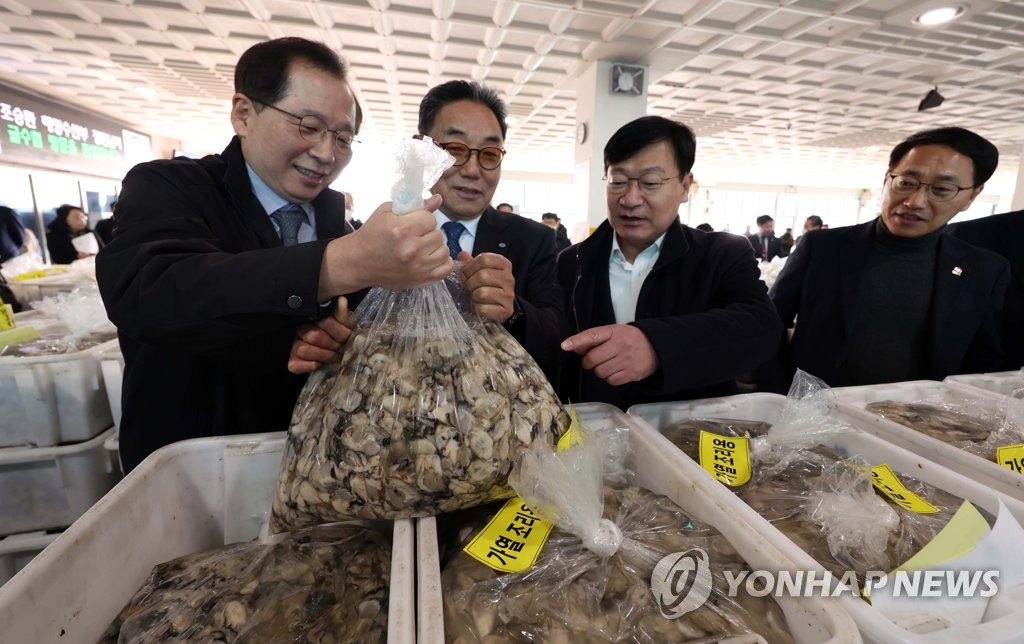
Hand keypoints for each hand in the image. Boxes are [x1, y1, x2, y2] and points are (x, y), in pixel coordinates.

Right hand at [287, 297, 352, 373]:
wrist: (342, 351)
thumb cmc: (343, 335)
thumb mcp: (346, 324)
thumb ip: (343, 314)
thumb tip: (342, 301)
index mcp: (315, 317)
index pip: (324, 322)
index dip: (339, 332)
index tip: (349, 337)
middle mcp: (302, 329)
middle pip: (313, 336)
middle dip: (333, 345)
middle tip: (343, 349)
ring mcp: (296, 345)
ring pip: (302, 349)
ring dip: (323, 356)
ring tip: (336, 357)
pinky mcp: (294, 362)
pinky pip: (295, 365)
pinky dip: (308, 366)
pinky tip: (320, 364)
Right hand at [319, 194, 452, 297]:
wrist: (358, 262)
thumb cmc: (372, 235)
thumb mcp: (386, 213)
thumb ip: (414, 204)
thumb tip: (438, 198)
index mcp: (402, 229)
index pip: (430, 218)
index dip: (422, 219)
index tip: (413, 223)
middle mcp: (412, 248)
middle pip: (439, 234)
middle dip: (428, 233)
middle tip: (415, 236)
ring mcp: (418, 266)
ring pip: (444, 250)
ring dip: (435, 247)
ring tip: (421, 247)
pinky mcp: (421, 279)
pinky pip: (446, 268)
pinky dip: (442, 262)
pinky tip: (430, 258)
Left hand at [458, 251, 514, 322]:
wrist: (501, 307)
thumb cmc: (489, 287)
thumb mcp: (480, 271)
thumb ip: (471, 263)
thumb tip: (462, 255)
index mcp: (504, 264)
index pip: (485, 259)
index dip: (470, 267)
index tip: (465, 274)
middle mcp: (509, 278)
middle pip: (483, 275)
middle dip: (470, 283)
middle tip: (469, 287)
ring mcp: (509, 295)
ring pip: (482, 292)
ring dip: (474, 296)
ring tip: (475, 297)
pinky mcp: (506, 310)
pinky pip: (483, 308)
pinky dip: (478, 308)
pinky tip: (481, 306)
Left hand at [561, 324, 659, 385]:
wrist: (657, 347)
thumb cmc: (631, 339)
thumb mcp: (615, 333)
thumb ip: (595, 339)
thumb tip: (573, 347)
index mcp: (615, 332)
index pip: (593, 335)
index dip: (577, 341)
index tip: (565, 345)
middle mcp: (620, 345)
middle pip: (592, 359)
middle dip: (588, 362)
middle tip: (595, 359)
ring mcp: (626, 360)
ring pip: (599, 372)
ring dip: (599, 370)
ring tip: (608, 364)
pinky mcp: (631, 373)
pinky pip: (610, 380)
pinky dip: (609, 378)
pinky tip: (615, 370)